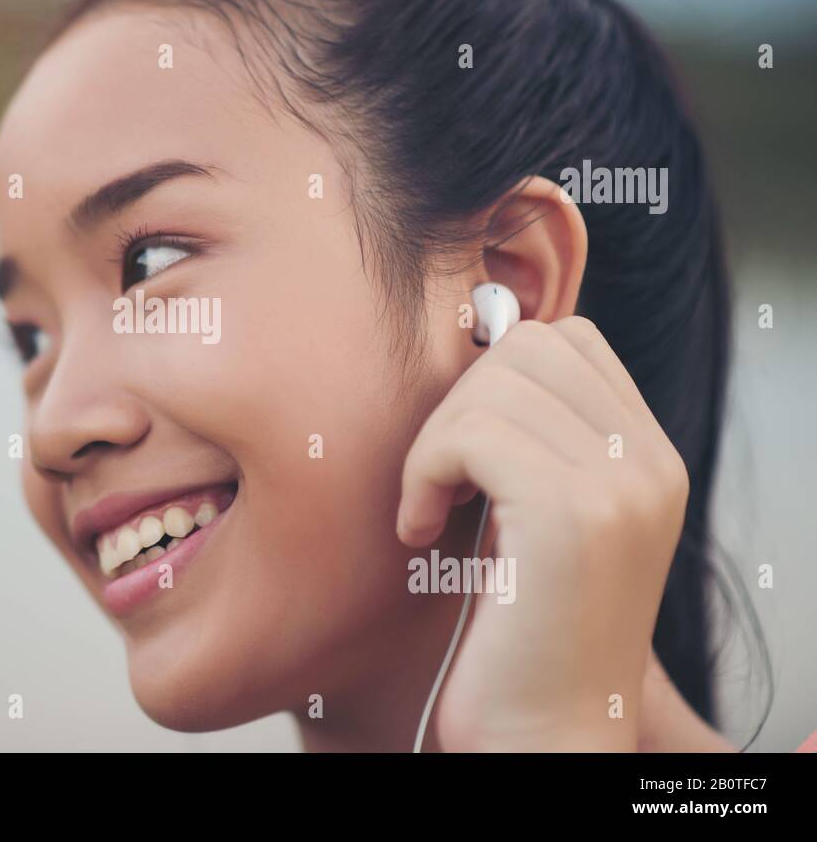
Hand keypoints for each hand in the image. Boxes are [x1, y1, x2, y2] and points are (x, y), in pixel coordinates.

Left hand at [397, 316, 690, 750]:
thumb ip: (536, 435)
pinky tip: (420, 532)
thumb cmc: (519, 628)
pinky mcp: (570, 515)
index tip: (465, 449)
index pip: (569, 339)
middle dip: (458, 403)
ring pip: (491, 386)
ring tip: (430, 510)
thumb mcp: (541, 513)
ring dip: (433, 444)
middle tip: (440, 479)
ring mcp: (620, 486)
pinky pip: (467, 435)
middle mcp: (651, 464)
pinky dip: (422, 475)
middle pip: (528, 348)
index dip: (494, 375)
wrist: (540, 735)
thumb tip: (484, 336)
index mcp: (652, 459)